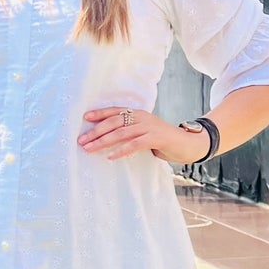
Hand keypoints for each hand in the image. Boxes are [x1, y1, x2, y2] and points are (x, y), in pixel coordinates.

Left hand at [77, 107, 201, 163]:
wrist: (188, 144)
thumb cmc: (164, 140)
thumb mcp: (145, 132)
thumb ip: (131, 132)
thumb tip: (110, 138)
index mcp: (138, 113)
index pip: (115, 111)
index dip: (99, 113)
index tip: (85, 118)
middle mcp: (142, 117)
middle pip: (114, 122)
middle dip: (96, 131)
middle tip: (81, 140)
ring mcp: (149, 127)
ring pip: (121, 132)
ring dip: (103, 141)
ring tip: (89, 148)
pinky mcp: (156, 138)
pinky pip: (135, 144)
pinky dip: (121, 150)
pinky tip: (110, 156)